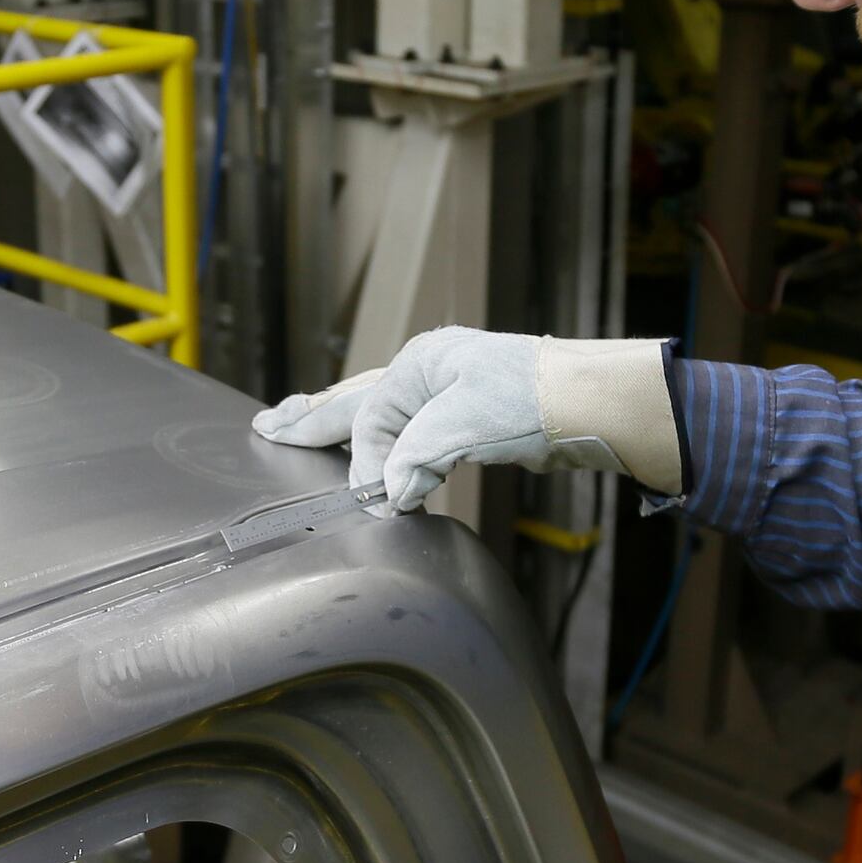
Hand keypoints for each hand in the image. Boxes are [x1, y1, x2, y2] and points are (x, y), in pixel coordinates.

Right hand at [249, 327, 681, 514]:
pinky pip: (410, 428)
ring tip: (304, 426)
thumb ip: (415, 458)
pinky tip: (379, 447)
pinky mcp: (469, 415)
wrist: (592, 403)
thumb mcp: (462, 427)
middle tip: (269, 424)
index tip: (368, 498)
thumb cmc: (533, 401)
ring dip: (345, 425)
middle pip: (358, 399)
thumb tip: (388, 492)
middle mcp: (428, 371)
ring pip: (381, 411)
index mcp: (419, 364)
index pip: (364, 415)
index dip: (357, 461)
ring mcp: (448, 390)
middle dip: (313, 416)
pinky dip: (385, 439)